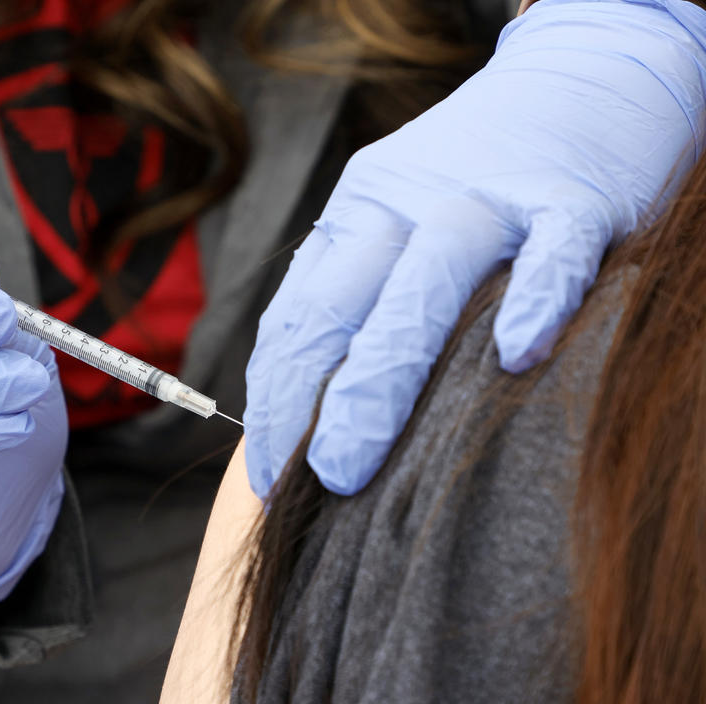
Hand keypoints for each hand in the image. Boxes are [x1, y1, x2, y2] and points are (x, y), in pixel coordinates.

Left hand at [245, 0, 705, 496]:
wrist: (585, 73)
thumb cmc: (482, 178)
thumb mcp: (397, 222)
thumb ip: (359, 298)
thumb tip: (312, 408)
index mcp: (356, 217)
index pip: (297, 317)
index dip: (275, 398)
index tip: (268, 472)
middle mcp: (406, 204)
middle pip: (345, 303)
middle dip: (315, 402)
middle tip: (311, 482)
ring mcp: (490, 196)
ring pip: (428, 276)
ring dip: (387, 373)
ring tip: (357, 461)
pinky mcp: (576, 195)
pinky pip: (555, 247)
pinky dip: (537, 297)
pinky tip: (517, 357)